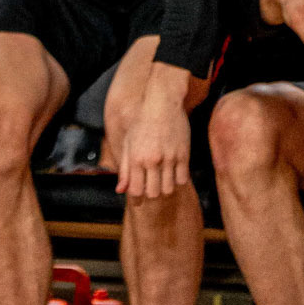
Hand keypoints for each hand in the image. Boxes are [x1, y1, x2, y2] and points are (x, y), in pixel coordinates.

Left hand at [113, 71, 191, 199]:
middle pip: (153, 194)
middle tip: (151, 186)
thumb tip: (120, 190)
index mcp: (136, 157)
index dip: (136, 198)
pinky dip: (177, 180)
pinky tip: (173, 172)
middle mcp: (152, 160)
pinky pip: (183, 180)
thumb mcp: (129, 143)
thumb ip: (125, 168)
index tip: (138, 200)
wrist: (162, 103)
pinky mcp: (184, 156)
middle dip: (151, 193)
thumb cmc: (142, 122)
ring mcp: (169, 159)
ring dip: (164, 188)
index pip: (135, 190)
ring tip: (161, 178)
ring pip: (168, 189)